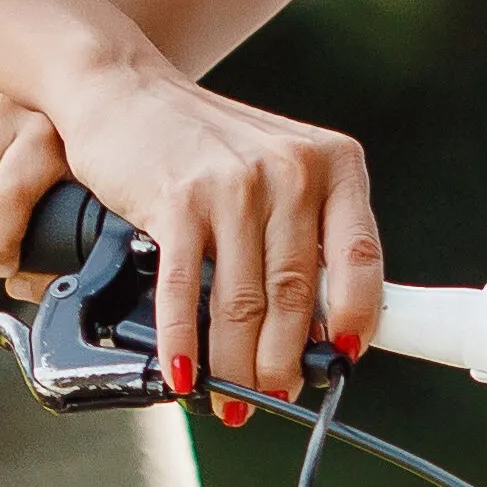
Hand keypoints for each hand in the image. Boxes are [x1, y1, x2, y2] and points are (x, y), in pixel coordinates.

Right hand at [20, 55, 382, 412]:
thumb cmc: (202, 140)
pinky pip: (184, 293)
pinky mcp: (176, 202)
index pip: (362, 258)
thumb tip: (323, 327)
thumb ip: (306, 231)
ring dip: (235, 367)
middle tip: (272, 396)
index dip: (357, 320)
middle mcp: (289, 171)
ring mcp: (232, 186)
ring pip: (242, 304)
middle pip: (296, 296)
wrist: (124, 88)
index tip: (343, 360)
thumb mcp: (277, 167)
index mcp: (332, 163)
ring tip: (230, 398)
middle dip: (283, 363)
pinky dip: (182, 344)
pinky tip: (183, 373)